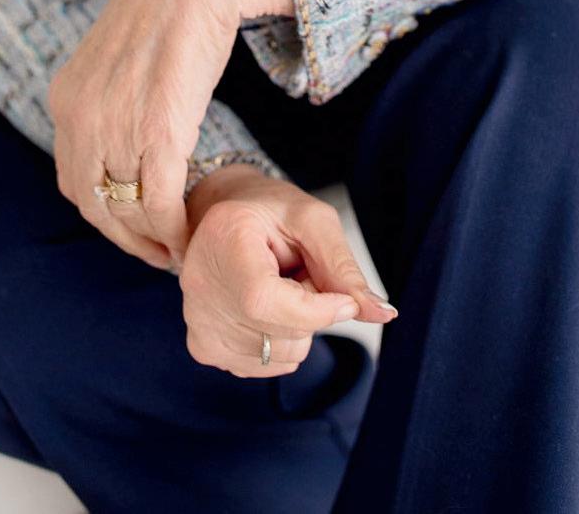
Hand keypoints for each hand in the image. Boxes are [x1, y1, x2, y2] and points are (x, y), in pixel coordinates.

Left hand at [48, 0, 285, 271]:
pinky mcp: (157, 128)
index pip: (73, 184)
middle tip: (160, 253)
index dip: (106, 218)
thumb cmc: (170, 8)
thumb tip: (124, 144)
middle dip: (127, 239)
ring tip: (179, 247)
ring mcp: (115, 123)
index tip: (136, 232)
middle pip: (95, 207)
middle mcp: (80, 114)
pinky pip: (157, 201)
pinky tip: (189, 231)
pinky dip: (171, 228)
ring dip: (152, 241)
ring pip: (125, 211)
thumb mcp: (119, 58)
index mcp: (66, 97)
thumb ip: (111, 100)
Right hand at [179, 165, 398, 376]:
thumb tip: (382, 314)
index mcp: (223, 237)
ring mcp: (196, 320)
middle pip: (278, 331)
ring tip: (279, 287)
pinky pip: (264, 365)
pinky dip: (279, 341)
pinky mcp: (203, 346)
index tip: (346, 300)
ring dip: (296, 326)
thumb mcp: (314, 221)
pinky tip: (265, 306)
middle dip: (311, 310)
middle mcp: (198, 284)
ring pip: (277, 354)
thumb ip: (344, 268)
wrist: (231, 215)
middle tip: (298, 273)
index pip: (265, 302)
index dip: (317, 310)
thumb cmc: (272, 211)